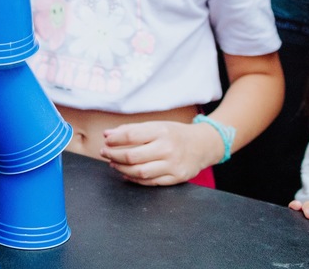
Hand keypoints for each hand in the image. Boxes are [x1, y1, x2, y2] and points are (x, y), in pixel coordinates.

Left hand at [100, 120, 220, 185]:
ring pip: (139, 172)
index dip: (114, 139)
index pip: (131, 136)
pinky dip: (135, 179)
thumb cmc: (175, 134)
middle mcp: (167, 148)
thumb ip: (132, 129)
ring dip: (121, 169)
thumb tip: (108, 134)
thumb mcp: (157, 126)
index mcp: (161, 131)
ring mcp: (172, 165)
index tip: (106, 140)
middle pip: (132, 156)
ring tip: (113, 164)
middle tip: (105, 153)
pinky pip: (150, 182)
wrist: (203, 145)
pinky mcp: (176, 178)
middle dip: (114, 155)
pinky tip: (127, 174)